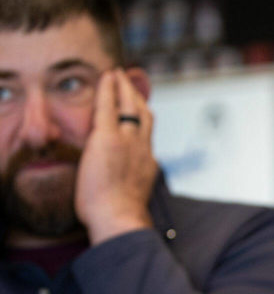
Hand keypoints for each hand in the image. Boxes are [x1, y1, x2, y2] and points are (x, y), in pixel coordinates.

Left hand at [75, 69, 157, 244]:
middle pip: (145, 116)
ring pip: (131, 106)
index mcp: (148, 164)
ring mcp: (128, 141)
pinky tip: (105, 76)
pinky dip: (108, 89)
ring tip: (118, 75)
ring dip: (125, 88)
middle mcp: (143, 148)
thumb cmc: (119, 218)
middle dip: (137, 97)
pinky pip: (107, 106)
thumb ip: (131, 186)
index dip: (142, 121)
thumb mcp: (131, 198)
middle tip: (130, 83)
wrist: (119, 218)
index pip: (146, 136)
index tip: (140, 110)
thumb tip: (126, 190)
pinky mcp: (107, 137)